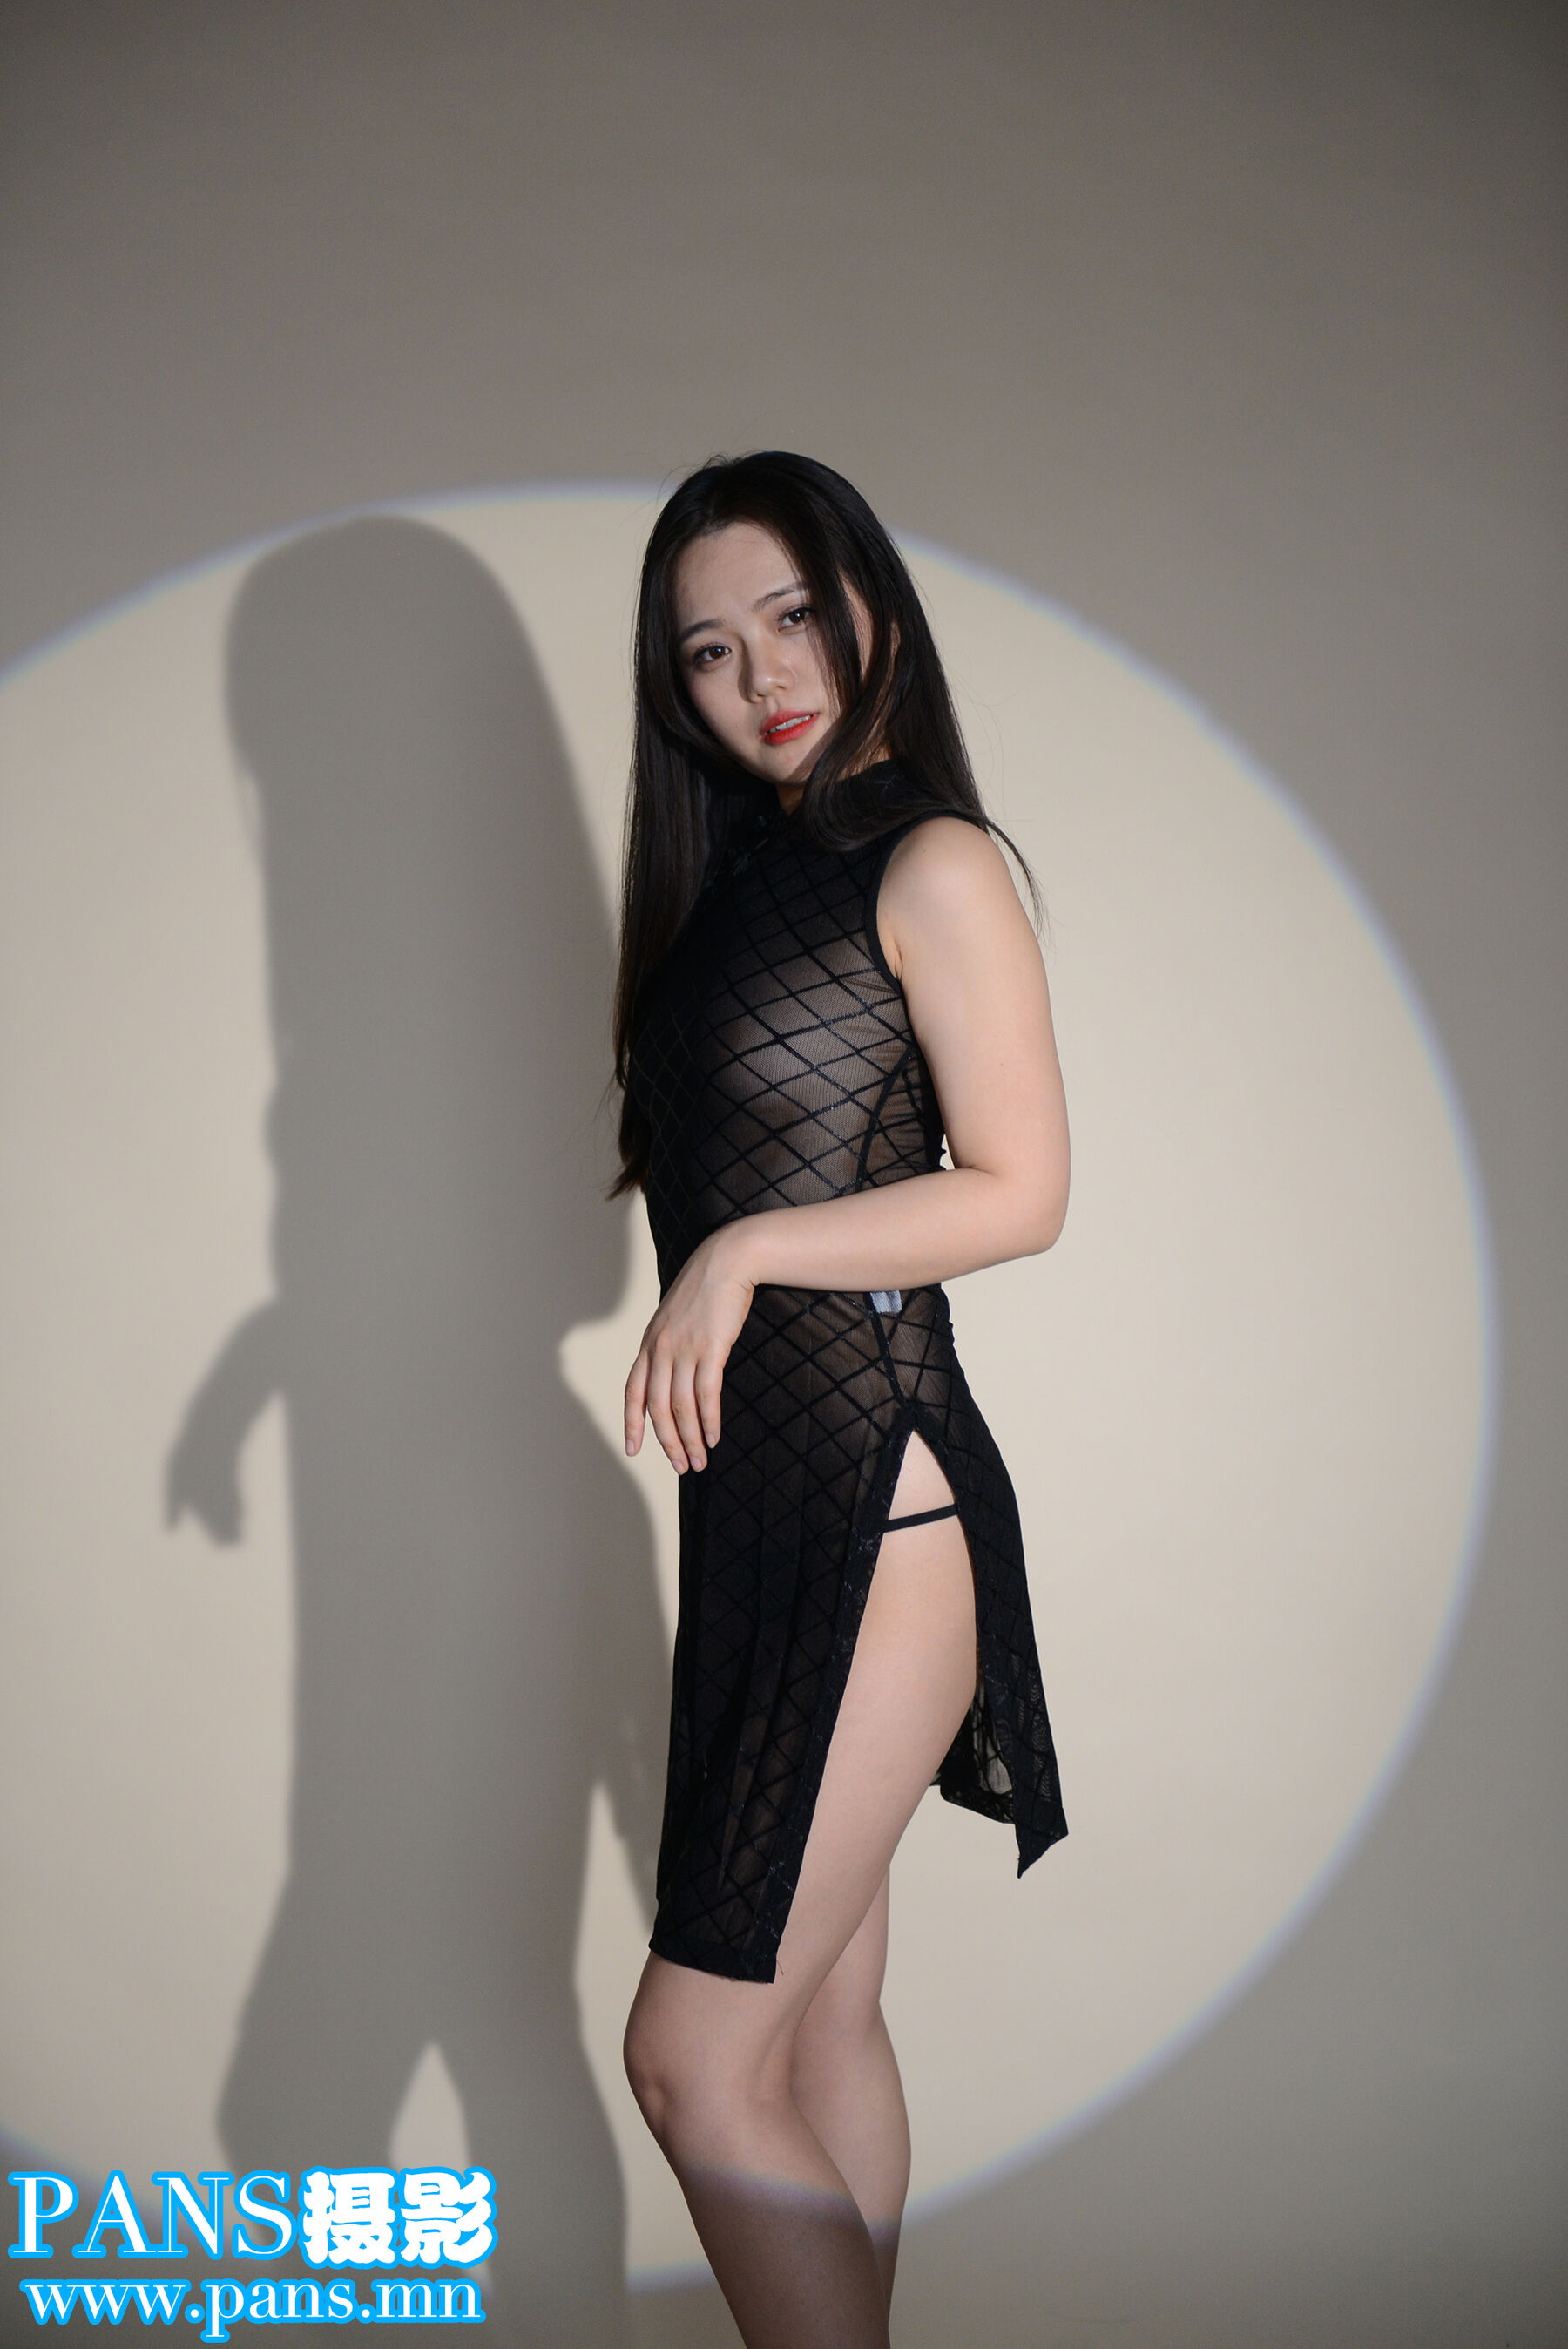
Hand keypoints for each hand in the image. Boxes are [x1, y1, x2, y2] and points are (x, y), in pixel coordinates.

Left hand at [624, 1230, 754, 1473]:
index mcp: (650, 1344)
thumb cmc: (705, 1289)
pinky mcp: (710, 1348)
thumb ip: (669, 1345)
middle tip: (681, 1466)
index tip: (633, 1449)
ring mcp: (684, 1349)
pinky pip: (705, 1394)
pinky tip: (713, 1437)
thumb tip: (673, 1373)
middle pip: (656, 1407)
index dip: (632, 1423)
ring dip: (690, 1439)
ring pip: (680, 1407)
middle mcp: (661, 1349)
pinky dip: (708, 1420)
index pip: (632, 1392)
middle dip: (668, 1442)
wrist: (727, 1260)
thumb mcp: (675, 1317)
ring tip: (700, 1460)